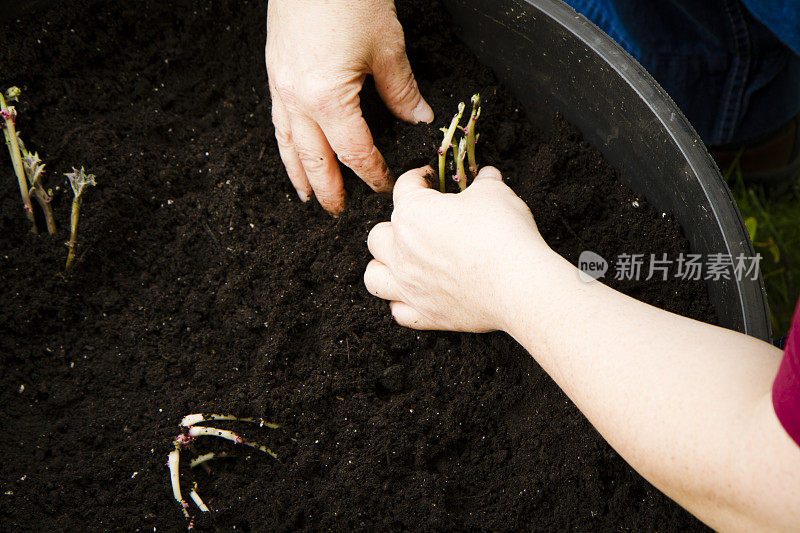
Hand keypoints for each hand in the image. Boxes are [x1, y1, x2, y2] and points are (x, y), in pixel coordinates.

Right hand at [266, 0, 433, 214]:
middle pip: (314, 158)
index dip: (372, 172)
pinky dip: (286, 142)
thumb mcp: (386, 47)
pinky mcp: (274, 70)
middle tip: (337, 211)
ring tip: (307, 194)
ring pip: (288, 144)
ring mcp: (281, 85)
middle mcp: (297, 99)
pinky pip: (278, 119)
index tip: (384, 186)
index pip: (354, 151)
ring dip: (299, 173)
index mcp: (327, 98)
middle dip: (328, 188)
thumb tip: (418, 118)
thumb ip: (402, 90)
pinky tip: (292, 148)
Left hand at [364, 166, 548, 331]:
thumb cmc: (503, 233)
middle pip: (377, 236)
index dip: (419, 178)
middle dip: (394, 226)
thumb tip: (487, 177)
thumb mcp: (495, 193)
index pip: (404, 187)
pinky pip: (398, 312)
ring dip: (383, 267)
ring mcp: (409, 287)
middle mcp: (401, 252)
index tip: (430, 179)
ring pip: (373, 276)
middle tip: (419, 224)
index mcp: (412, 214)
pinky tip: (417, 295)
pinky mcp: (425, 315)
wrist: (518, 284)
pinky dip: (402, 303)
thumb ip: (485, 183)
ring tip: (403, 262)